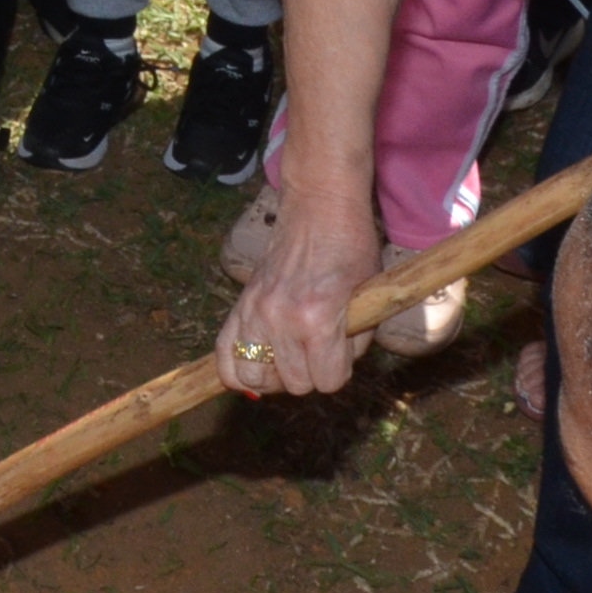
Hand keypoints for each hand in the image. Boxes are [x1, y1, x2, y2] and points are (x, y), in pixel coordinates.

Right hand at [217, 171, 380, 394]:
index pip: (328, 381)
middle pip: (294, 384)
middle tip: (318, 349)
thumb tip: (333, 368)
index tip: (342, 352)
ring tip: (289, 356)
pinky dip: (238, 370)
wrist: (318, 207)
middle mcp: (281, 320)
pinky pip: (225, 358)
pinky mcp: (240, 306)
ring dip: (275, 374)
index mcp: (317, 319)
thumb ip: (353, 340)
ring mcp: (255, 313)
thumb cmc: (350, 247)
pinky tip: (257, 361)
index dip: (340, 371)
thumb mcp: (366, 297)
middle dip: (311, 373)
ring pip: (254, 379)